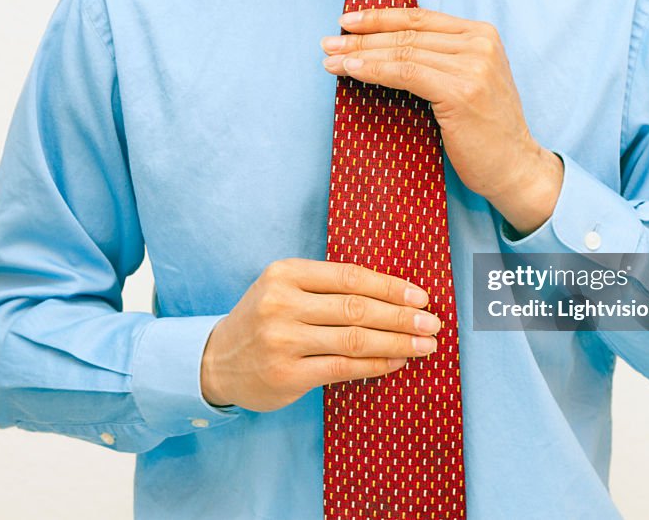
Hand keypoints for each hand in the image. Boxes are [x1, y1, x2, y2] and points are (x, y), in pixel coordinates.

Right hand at [201, 258, 439, 411]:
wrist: (216, 361)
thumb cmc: (264, 320)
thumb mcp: (285, 289)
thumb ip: (328, 287)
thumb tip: (394, 295)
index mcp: (285, 274)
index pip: (350, 277)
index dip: (390, 287)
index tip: (421, 296)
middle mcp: (281, 304)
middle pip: (356, 308)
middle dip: (401, 316)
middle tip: (433, 323)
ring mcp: (282, 340)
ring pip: (354, 339)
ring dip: (397, 342)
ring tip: (425, 345)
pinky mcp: (286, 374)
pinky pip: (343, 368)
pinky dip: (375, 364)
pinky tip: (397, 362)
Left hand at [322, 8, 563, 234]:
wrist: (515, 167)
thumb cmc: (485, 132)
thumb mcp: (467, 81)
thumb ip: (439, 60)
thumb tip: (383, 48)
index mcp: (482, 34)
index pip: (420, 17)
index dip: (380, 17)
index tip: (347, 21)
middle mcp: (480, 43)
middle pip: (408, 33)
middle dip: (362, 37)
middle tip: (328, 43)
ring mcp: (473, 65)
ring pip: (403, 51)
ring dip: (361, 54)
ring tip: (331, 60)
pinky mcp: (461, 91)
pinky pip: (406, 73)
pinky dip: (375, 70)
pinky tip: (352, 70)